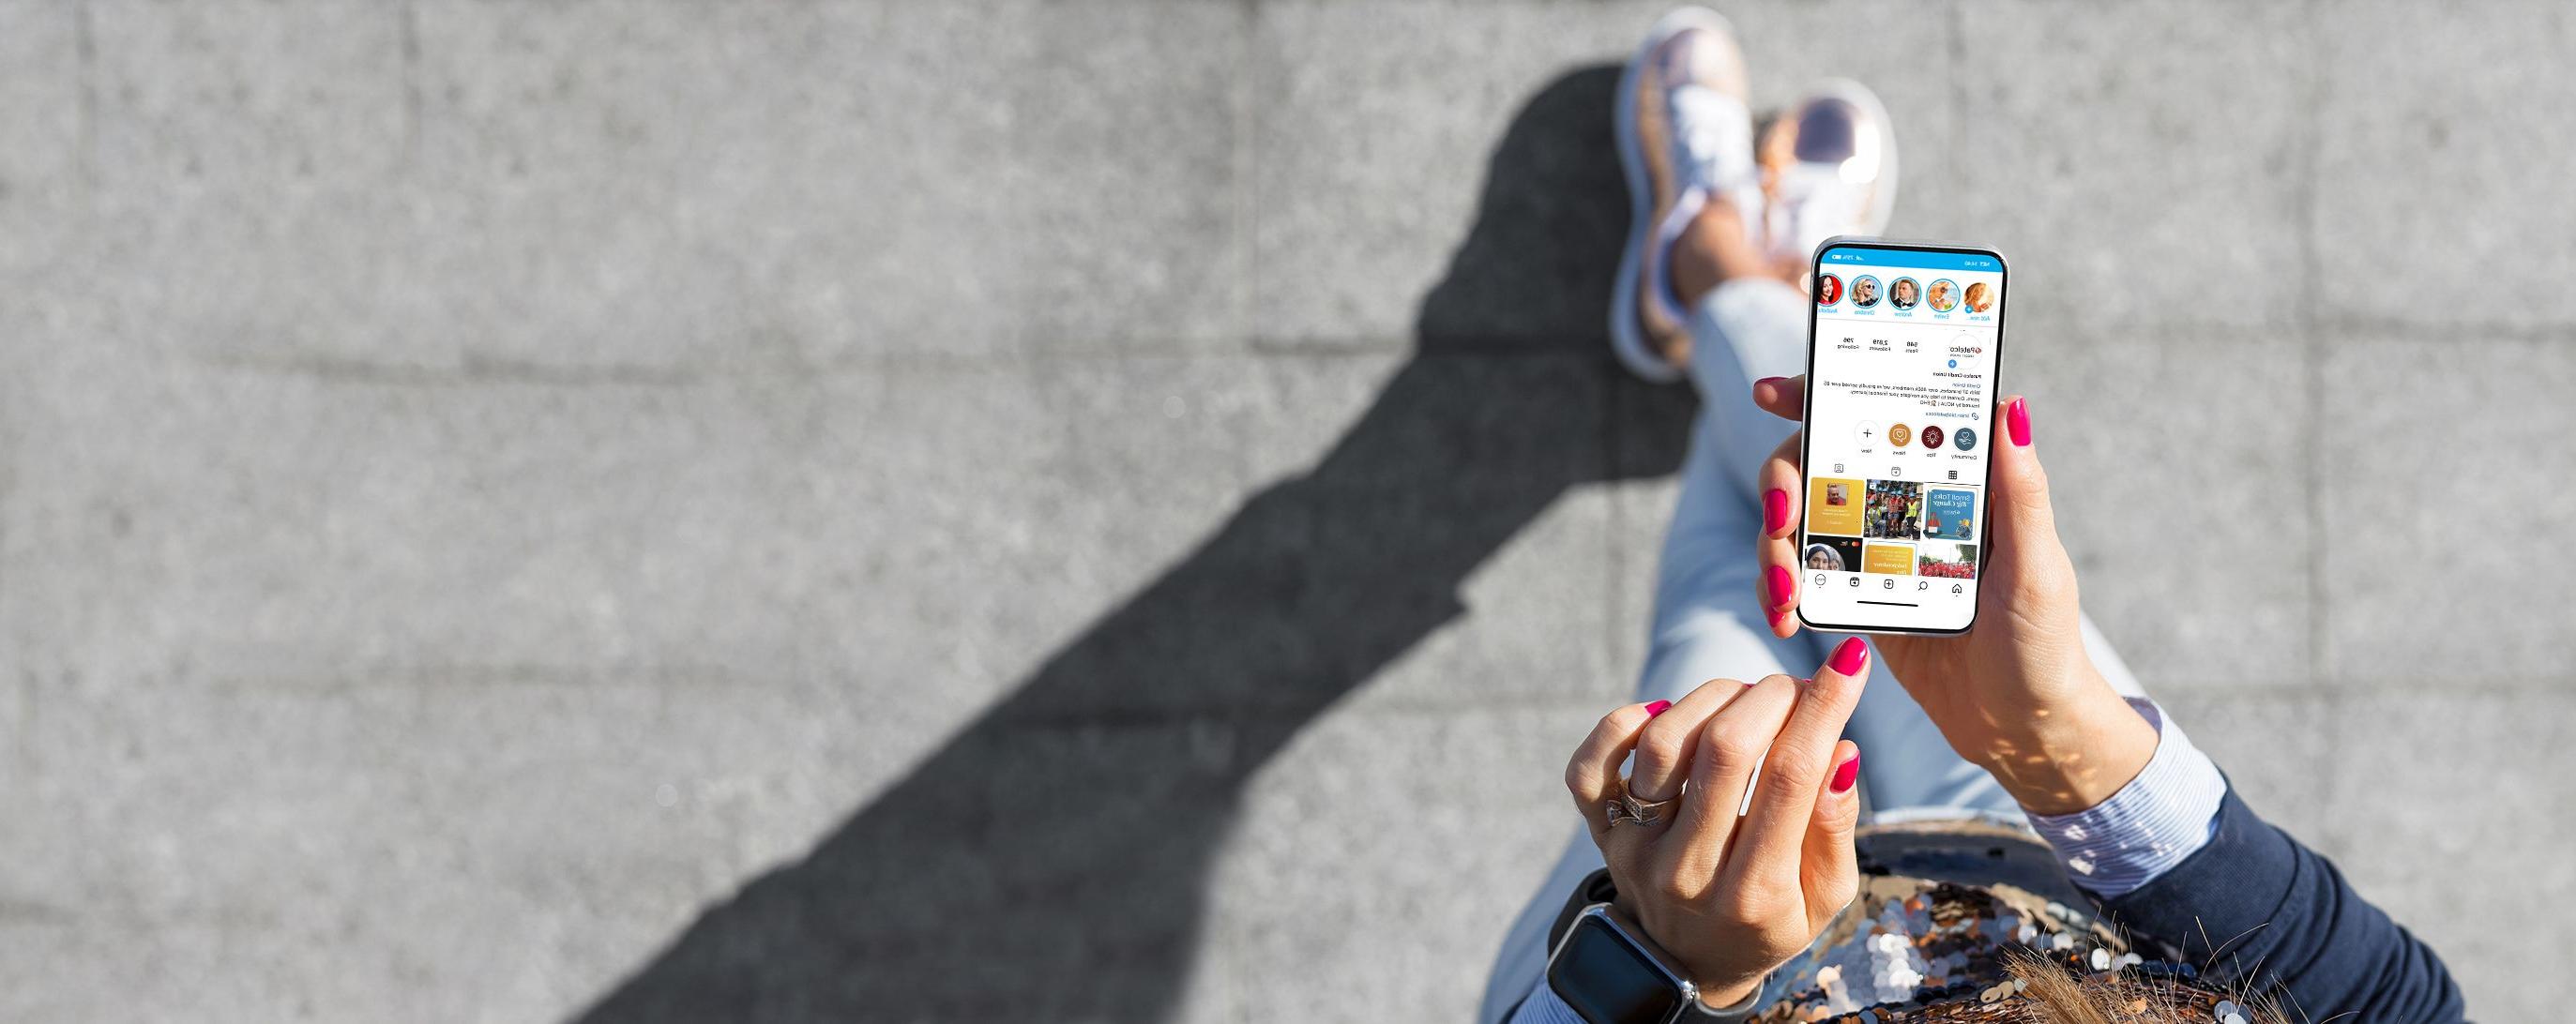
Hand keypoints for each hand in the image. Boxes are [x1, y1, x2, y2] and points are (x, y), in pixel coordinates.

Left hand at [1562, 640, 1871, 1006]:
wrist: (1685, 963)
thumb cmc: (1768, 920)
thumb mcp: (1825, 896)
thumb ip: (1835, 827)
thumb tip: (1841, 750)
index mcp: (1755, 893)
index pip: (1791, 778)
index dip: (1823, 708)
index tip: (1848, 663)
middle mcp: (1687, 870)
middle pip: (1725, 751)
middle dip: (1771, 697)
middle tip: (1793, 687)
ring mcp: (1635, 847)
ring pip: (1664, 742)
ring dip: (1712, 697)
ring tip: (1745, 698)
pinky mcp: (1599, 828)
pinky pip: (1591, 764)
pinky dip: (1625, 721)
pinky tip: (1667, 712)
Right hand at [1748, 378, 2153, 813]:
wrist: (2021, 729)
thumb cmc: (2046, 645)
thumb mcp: (2037, 566)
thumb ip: (2021, 490)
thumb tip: (2011, 404)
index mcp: (1955, 483)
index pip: (1884, 418)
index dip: (1823, 394)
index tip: (1774, 392)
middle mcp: (1908, 506)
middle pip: (1819, 463)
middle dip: (1782, 483)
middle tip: (1780, 517)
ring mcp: (1876, 551)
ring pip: (1799, 521)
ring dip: (1773, 548)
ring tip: (1782, 595)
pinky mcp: (1856, 597)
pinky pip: (1802, 577)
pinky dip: (1781, 591)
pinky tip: (1787, 618)